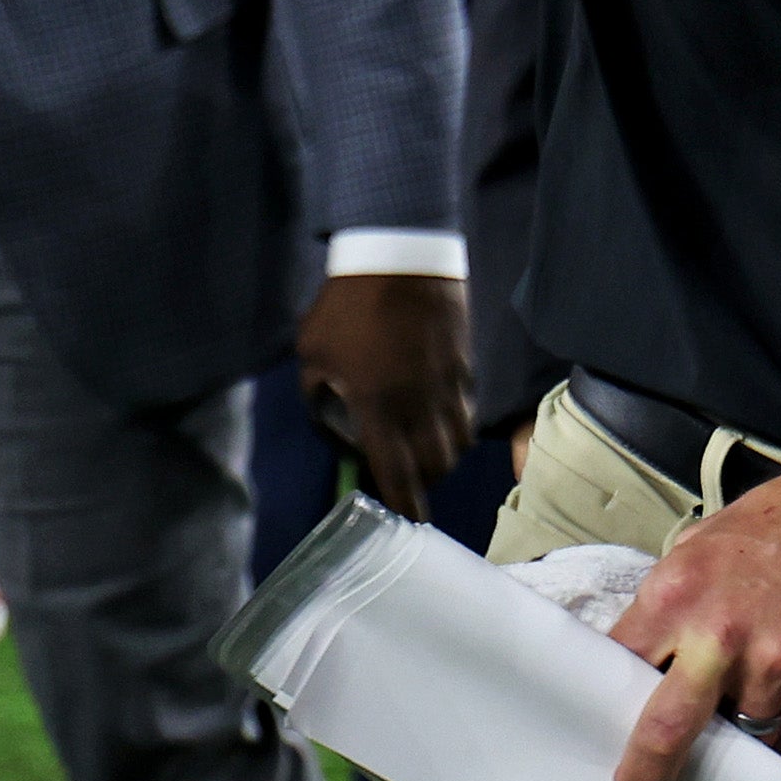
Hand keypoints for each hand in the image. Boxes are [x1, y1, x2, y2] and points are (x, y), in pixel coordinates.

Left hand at [294, 272, 471, 518]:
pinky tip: (438, 414)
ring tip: (423, 449)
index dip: (406, 507)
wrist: (397, 255)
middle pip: (438, 467)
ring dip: (444, 455)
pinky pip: (468, 410)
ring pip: (461, 443)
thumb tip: (331, 429)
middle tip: (405, 476)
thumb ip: (319, 399)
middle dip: (423, 481)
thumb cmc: (345, 307)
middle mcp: (421, 407)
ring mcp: (448, 387)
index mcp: (380, 410)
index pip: (400, 476)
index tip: (409, 525)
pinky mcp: (464, 365)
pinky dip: (458, 424)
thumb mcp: (312, 355)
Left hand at [602, 468, 780, 780]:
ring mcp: (776, 664)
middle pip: (666, 727)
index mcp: (677, 593)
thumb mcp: (705, 541)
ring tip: (754, 733)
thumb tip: (650, 646)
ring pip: (747, 742)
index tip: (602, 724)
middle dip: (646, 770)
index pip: (622, 661)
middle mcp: (718, 634)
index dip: (607, 698)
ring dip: (748, 746)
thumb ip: (676, 596)